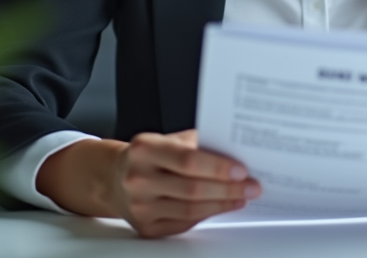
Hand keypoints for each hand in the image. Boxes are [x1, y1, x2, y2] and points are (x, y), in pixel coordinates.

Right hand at [109, 129, 260, 238]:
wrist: (115, 178)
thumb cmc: (149, 156)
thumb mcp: (167, 139)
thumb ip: (196, 144)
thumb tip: (235, 151)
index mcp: (145, 149)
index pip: (188, 160)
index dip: (218, 167)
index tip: (241, 170)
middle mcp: (138, 178)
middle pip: (192, 189)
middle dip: (228, 189)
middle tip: (252, 186)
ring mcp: (140, 206)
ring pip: (190, 210)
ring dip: (222, 204)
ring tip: (241, 197)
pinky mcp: (146, 227)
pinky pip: (184, 223)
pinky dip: (207, 215)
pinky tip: (222, 206)